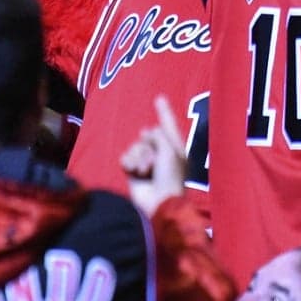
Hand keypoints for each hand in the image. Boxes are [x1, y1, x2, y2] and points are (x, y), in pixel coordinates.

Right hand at [121, 95, 185, 216]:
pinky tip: (135, 173)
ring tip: (146, 171)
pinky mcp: (132, 172)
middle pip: (146, 135)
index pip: (168, 125)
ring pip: (134, 146)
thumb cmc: (170, 176)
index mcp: (175, 148)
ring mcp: (146, 163)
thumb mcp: (169, 149)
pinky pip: (125, 157)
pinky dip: (129, 163)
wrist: (158, 203)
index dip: (164, 111)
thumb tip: (146, 132)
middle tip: (155, 162)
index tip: (159, 97)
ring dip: (139, 157)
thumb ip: (158, 134)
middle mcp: (160, 154)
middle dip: (147, 146)